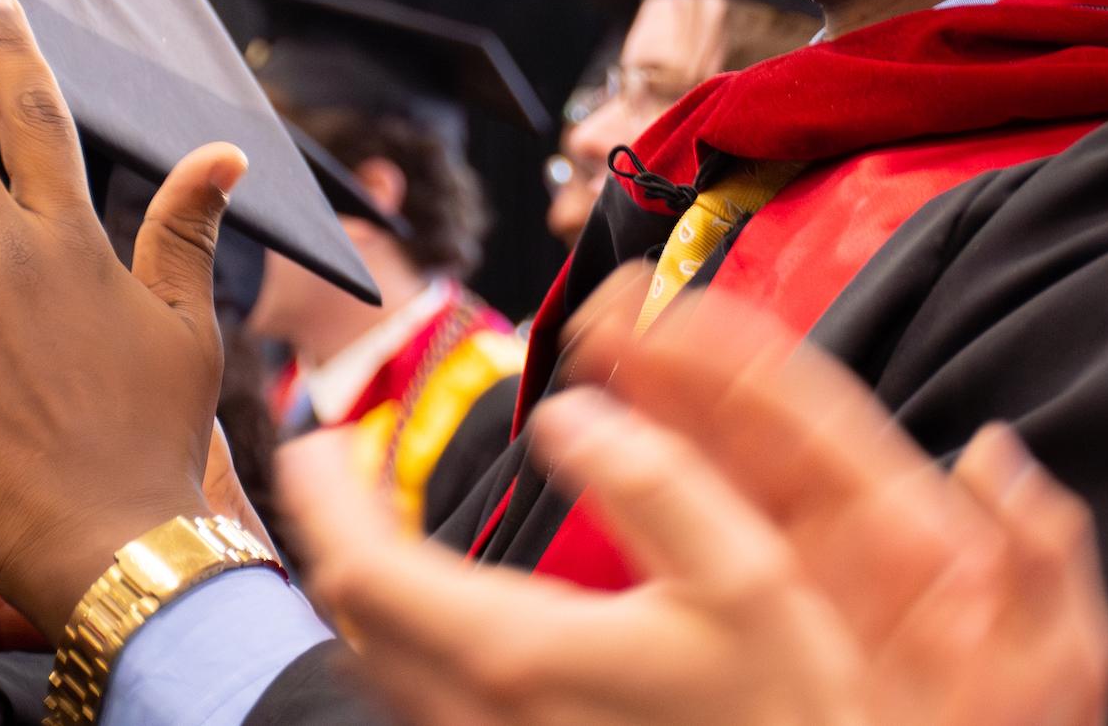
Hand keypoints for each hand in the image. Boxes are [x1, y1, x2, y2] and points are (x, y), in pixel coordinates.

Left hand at [283, 287, 1107, 725]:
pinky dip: (407, 645)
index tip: (318, 433)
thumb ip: (659, 482)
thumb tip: (575, 413)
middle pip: (357, 619)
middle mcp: (480, 721)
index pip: (367, 565)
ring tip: (380, 525)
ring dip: (368, 591)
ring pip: (385, 672)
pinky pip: (423, 708)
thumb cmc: (789, 714)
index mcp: (519, 653)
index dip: (326, 491)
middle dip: (333, 531)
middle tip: (337, 466)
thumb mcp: (750, 578)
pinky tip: (443, 621)